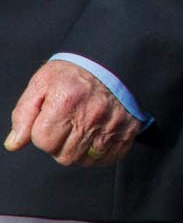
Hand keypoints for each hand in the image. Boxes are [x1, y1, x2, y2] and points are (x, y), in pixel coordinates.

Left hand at [5, 60, 141, 166]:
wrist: (114, 61)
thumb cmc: (74, 73)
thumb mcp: (42, 84)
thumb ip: (24, 114)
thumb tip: (14, 144)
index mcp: (66, 102)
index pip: (43, 141)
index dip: (42, 132)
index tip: (51, 118)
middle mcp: (91, 116)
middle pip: (64, 155)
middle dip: (60, 144)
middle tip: (67, 125)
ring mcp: (112, 125)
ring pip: (84, 160)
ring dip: (79, 150)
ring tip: (81, 130)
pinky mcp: (128, 131)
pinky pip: (108, 159)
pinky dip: (100, 153)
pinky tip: (97, 136)